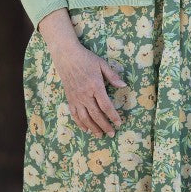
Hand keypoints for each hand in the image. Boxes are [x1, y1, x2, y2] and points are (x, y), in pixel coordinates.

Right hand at [37, 8, 125, 137]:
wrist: (66, 56)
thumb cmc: (86, 59)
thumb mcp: (102, 64)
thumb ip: (112, 76)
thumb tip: (124, 85)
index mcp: (95, 86)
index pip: (106, 106)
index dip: (113, 116)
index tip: (119, 123)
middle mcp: (85, 95)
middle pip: (96, 115)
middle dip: (104, 126)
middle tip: (112, 134)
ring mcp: (76, 98)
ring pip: (84, 117)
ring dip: (93, 128)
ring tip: (100, 135)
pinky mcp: (69, 98)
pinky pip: (74, 114)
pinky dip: (80, 123)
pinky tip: (85, 129)